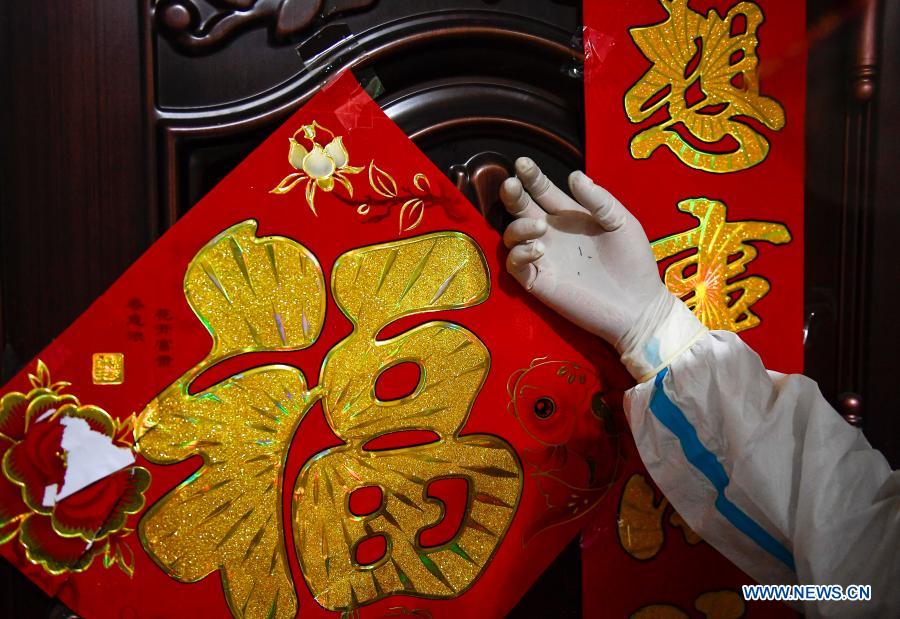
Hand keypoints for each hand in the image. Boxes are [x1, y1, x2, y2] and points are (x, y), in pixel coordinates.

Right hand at [501, 158, 705, 381]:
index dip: (531, 176)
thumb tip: (573, 175)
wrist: (638, 306)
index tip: (523, 163)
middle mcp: (551, 234)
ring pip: (511, 235)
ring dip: (518, 227)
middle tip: (511, 184)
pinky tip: (539, 250)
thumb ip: (599, 200)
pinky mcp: (539, 282)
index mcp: (570, 217)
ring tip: (540, 229)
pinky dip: (519, 254)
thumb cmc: (633, 262)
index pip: (543, 191)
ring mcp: (543, 258)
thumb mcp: (622, 223)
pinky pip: (514, 265)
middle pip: (520, 209)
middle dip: (512, 194)